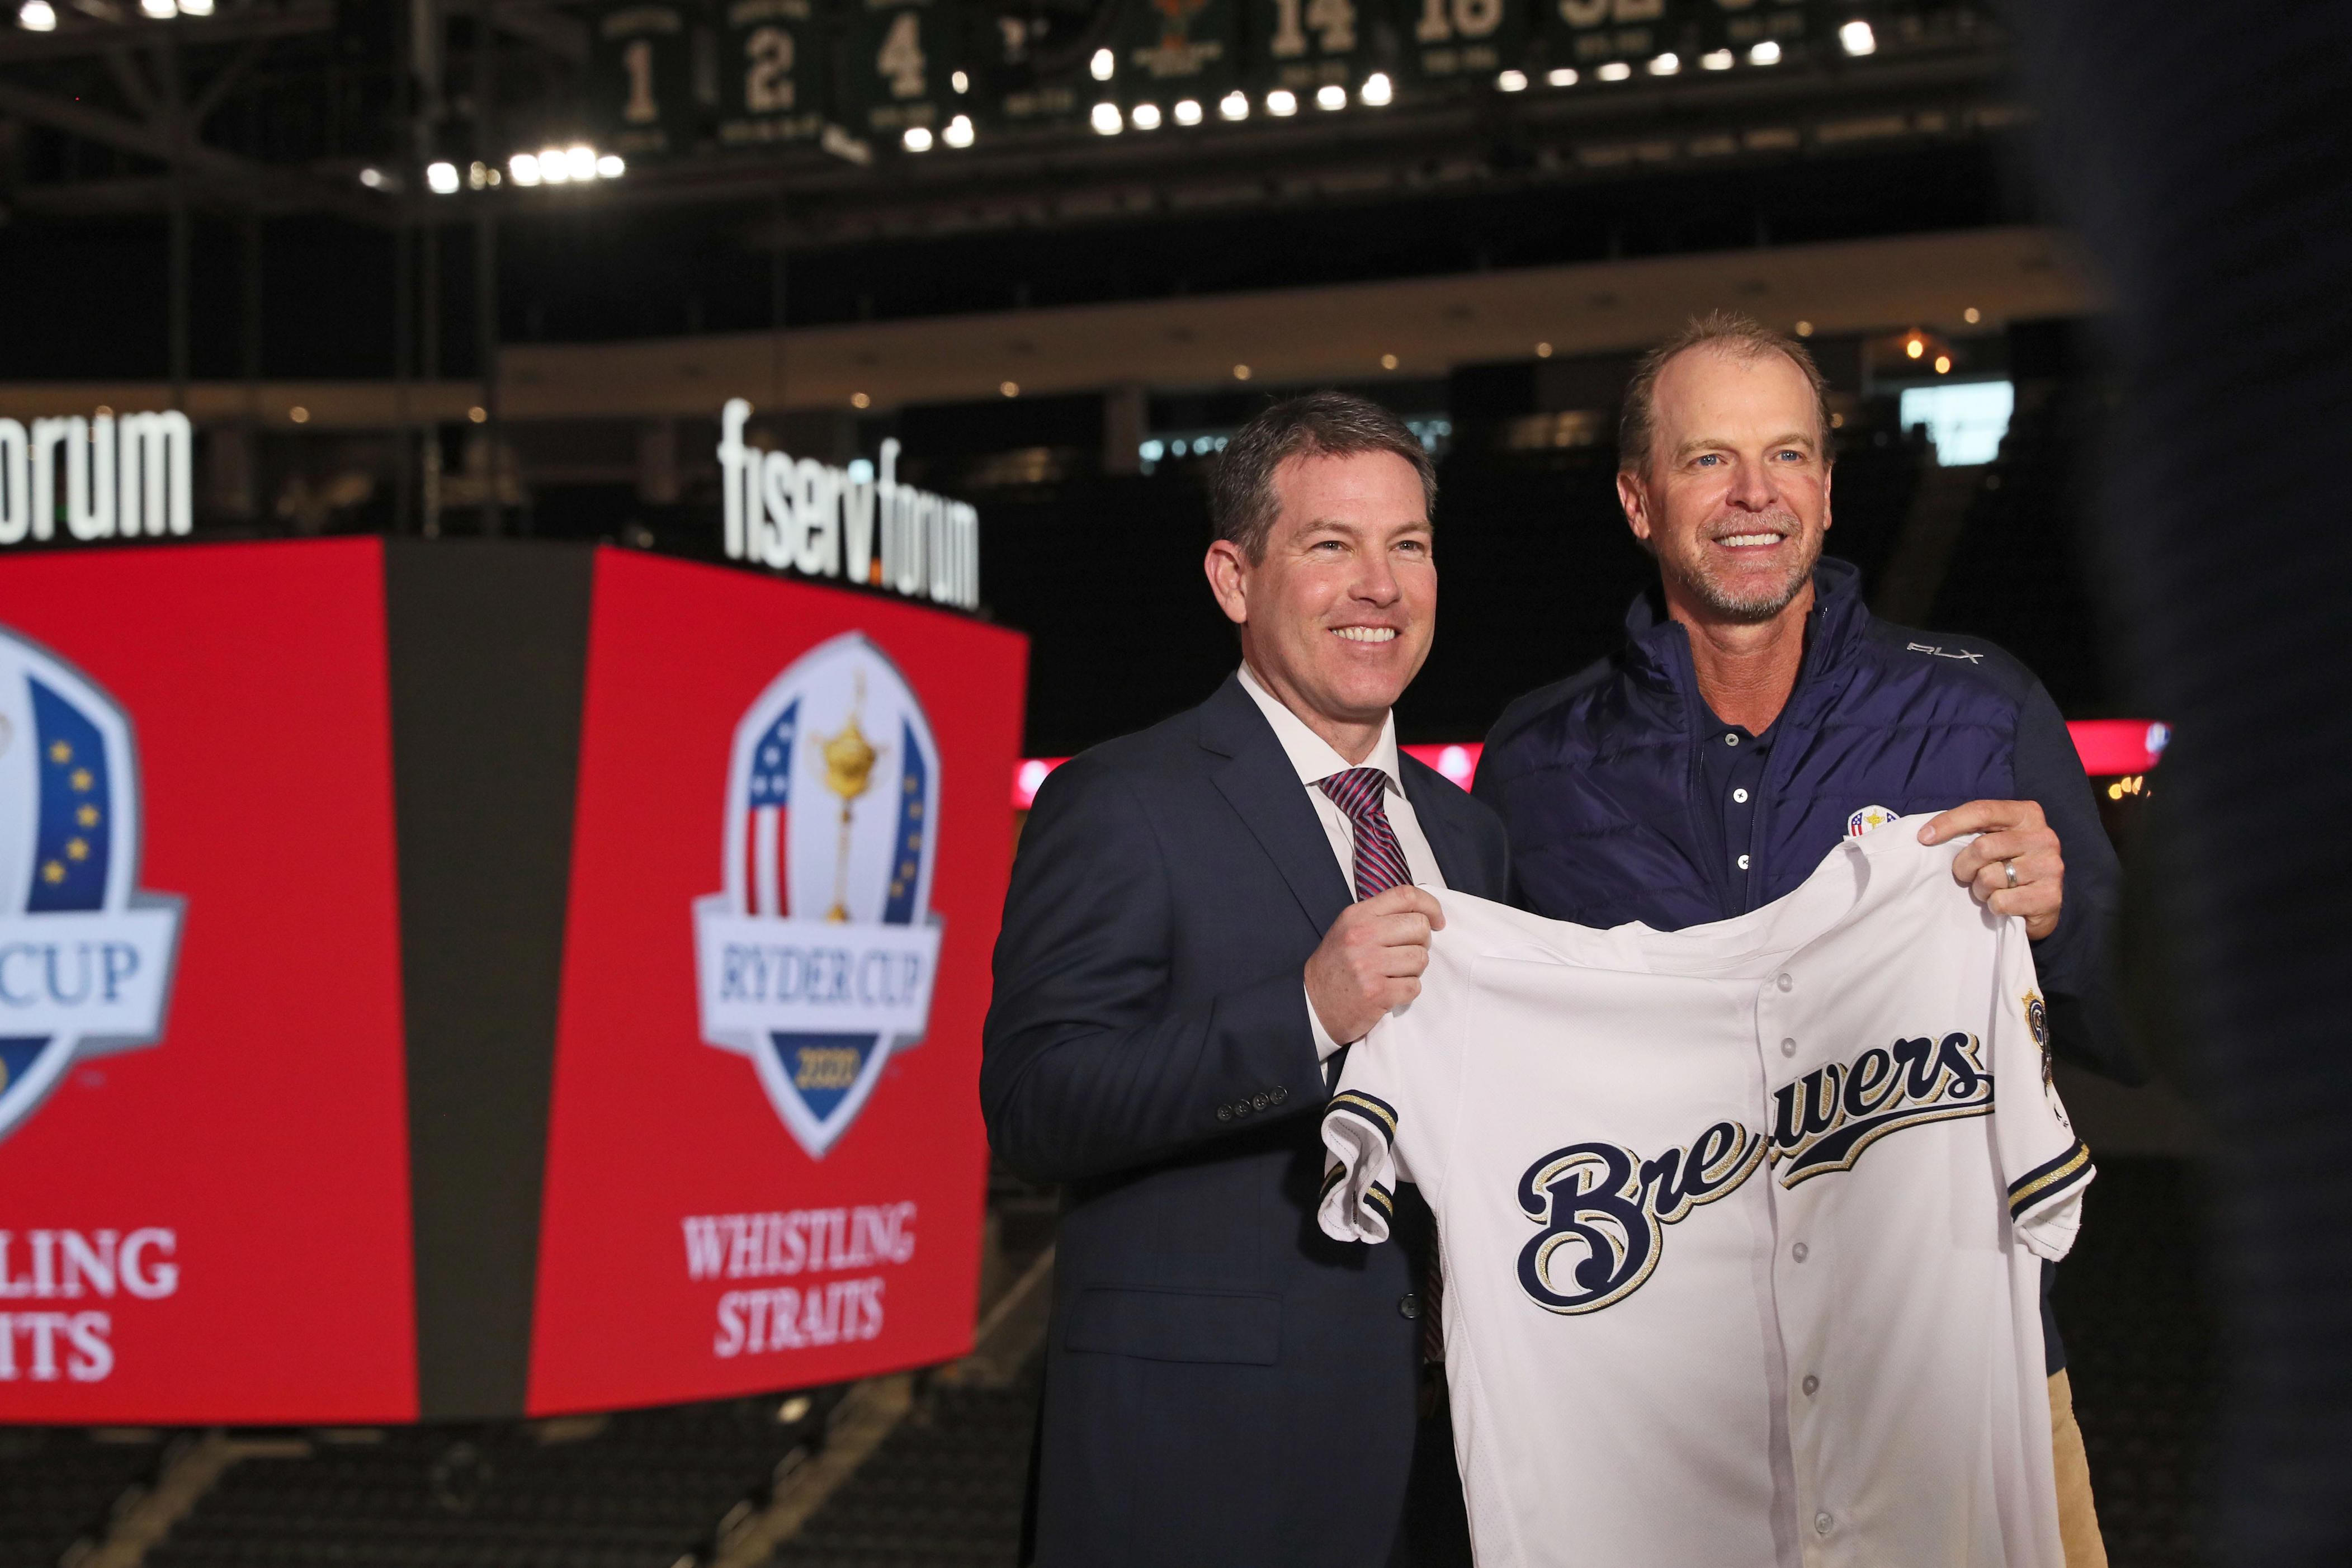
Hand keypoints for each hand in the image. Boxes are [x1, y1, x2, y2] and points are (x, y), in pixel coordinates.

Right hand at [1305, 884, 1445, 1046]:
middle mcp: (1361, 936)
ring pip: (1420, 958)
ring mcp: (1368, 965)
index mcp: (1356, 916)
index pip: (1405, 895)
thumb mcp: (1349, 930)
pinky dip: (1407, 991)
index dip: (1430, 905)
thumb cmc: (1337, 967)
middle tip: (1408, 953)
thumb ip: (1381, 917)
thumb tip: (1424, 912)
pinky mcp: (1377, 993)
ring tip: (1395, 974)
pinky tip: (1391, 991)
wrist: (1314, 1005)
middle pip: (1419, 926)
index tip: (1438, 920)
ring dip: (1414, 969)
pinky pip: (1414, 986)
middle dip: (1422, 942)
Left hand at [1919, 799, 2063, 939]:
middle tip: (1966, 875)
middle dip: (1964, 866)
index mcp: (2027, 814)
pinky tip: (2004, 903)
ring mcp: (2050, 866)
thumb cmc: (2009, 865)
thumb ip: (1973, 830)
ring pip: (1990, 877)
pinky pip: (2001, 902)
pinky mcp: (2051, 896)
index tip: (1924, 837)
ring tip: (1989, 889)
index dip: (1949, 823)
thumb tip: (1927, 835)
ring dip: (1980, 889)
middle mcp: (2043, 837)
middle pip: (1982, 847)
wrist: (2041, 902)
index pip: (1982, 811)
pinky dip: (1994, 906)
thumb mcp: (1994, 839)